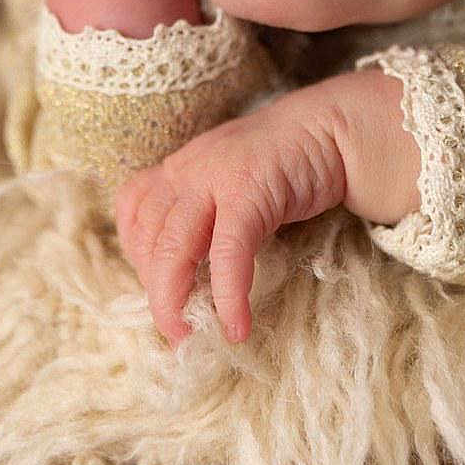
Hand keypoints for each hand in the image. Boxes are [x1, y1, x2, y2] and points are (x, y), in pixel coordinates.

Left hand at [113, 82, 348, 348]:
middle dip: (155, 293)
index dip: (138, 258)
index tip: (160, 290)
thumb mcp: (229, 181)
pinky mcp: (248, 191)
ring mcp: (213, 178)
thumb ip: (205, 213)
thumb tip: (191, 275)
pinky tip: (236, 324)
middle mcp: (186, 170)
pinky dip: (228, 294)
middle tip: (174, 332)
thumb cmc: (283, 163)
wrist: (331, 128)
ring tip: (190, 336)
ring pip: (174, 248)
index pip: (132, 213)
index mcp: (178, 168)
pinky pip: (228, 253)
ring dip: (175, 301)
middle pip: (148, 238)